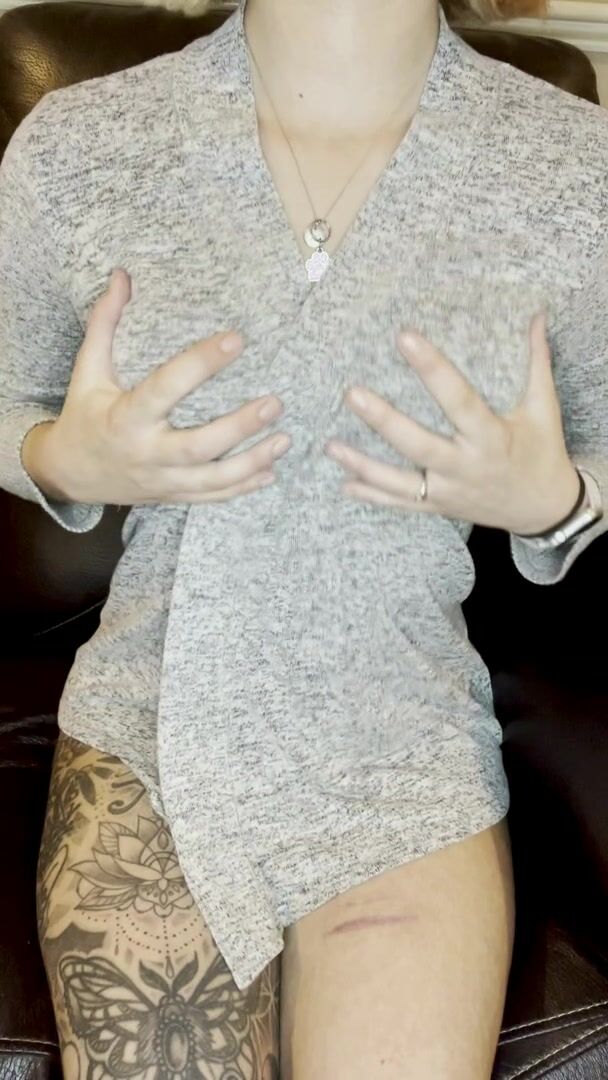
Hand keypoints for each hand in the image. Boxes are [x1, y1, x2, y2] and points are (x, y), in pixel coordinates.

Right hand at [21, 268, 290, 505]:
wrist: (71, 474)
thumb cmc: (85, 415)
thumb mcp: (88, 371)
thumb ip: (105, 323)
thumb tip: (122, 276)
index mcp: (125, 418)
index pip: (166, 388)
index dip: (201, 364)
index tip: (237, 339)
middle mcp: (145, 453)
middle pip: (198, 447)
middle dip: (239, 427)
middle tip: (275, 402)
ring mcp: (161, 480)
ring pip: (212, 479)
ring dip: (252, 462)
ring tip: (285, 439)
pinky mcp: (172, 496)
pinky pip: (212, 496)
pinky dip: (243, 487)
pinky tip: (270, 471)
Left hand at [324, 310, 579, 535]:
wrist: (543, 510)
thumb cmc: (542, 453)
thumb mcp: (544, 409)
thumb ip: (536, 362)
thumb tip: (536, 315)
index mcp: (491, 438)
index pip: (459, 400)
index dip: (432, 369)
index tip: (405, 337)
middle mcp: (466, 467)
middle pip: (418, 445)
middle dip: (384, 421)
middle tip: (352, 393)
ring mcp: (449, 492)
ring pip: (400, 482)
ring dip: (364, 465)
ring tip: (331, 446)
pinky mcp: (439, 507)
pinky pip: (401, 503)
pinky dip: (373, 495)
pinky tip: (345, 485)